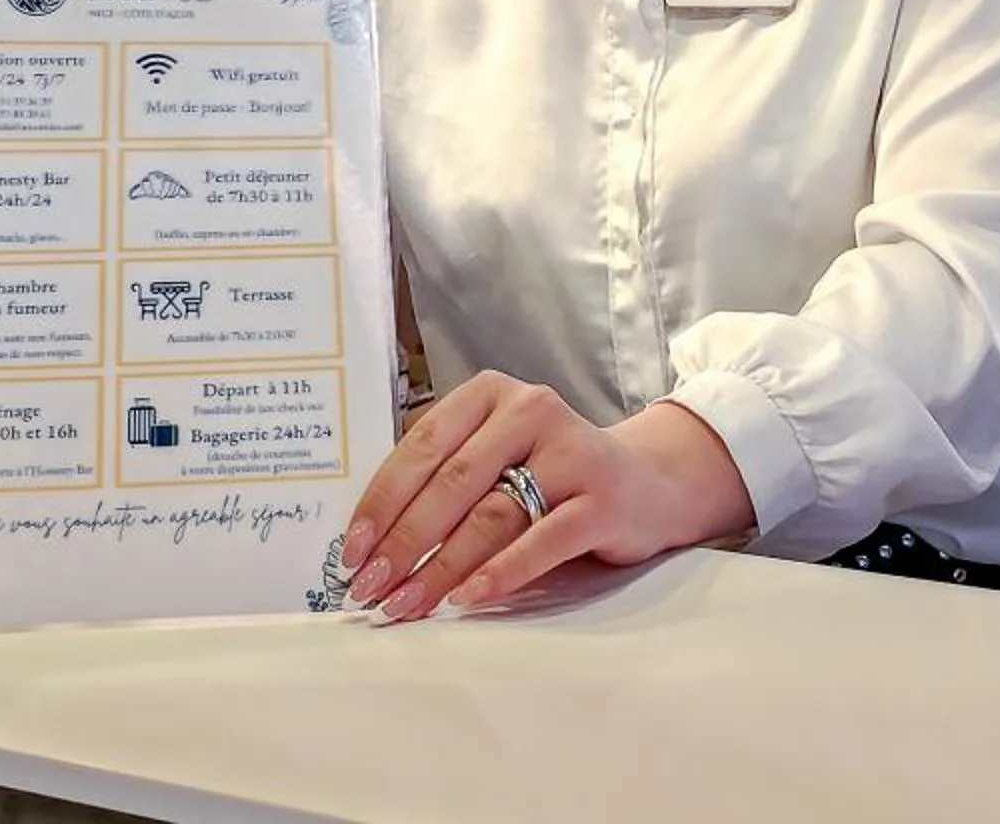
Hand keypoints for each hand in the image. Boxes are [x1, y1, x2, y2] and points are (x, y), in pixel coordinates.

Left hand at [339, 372, 755, 622]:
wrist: (649, 482)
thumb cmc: (553, 473)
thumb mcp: (499, 455)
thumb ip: (446, 477)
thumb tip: (370, 540)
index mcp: (491, 394)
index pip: (421, 447)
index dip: (381, 502)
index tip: (350, 552)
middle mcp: (530, 410)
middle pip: (451, 483)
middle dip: (403, 542)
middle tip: (368, 589)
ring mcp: (570, 452)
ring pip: (490, 515)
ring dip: (440, 567)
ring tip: (406, 605)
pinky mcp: (601, 499)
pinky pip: (541, 540)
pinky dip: (499, 573)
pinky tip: (465, 600)